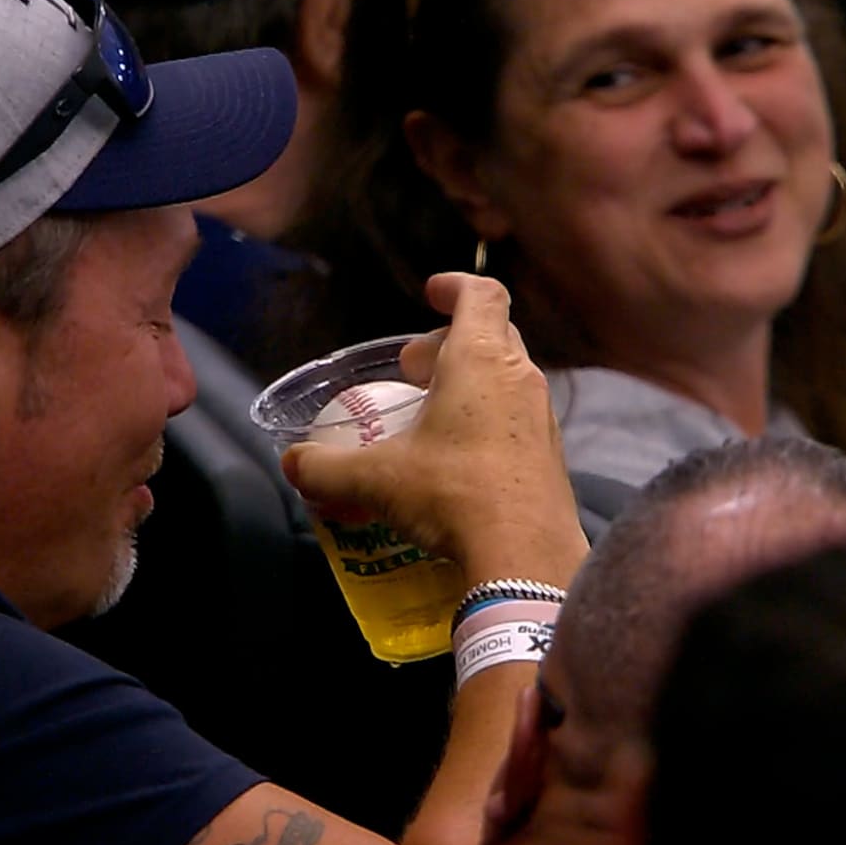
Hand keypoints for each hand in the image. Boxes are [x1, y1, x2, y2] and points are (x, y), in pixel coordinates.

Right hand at [281, 273, 587, 583]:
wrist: (525, 558)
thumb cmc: (452, 495)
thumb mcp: (375, 479)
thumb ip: (326, 468)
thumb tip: (294, 463)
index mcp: (480, 360)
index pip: (481, 296)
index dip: (454, 285)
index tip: (430, 293)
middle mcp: (519, 380)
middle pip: (492, 336)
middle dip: (449, 344)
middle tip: (413, 370)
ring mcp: (541, 419)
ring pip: (506, 380)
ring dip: (468, 386)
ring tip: (429, 418)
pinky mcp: (551, 459)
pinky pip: (516, 421)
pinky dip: (485, 424)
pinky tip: (455, 461)